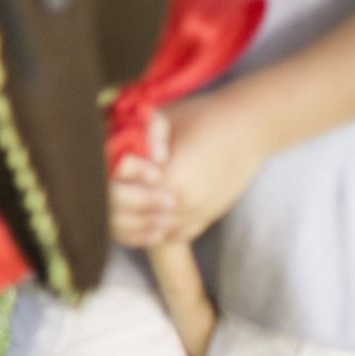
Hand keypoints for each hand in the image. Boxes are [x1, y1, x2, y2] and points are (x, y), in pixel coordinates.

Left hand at [109, 94, 268, 247]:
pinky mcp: (206, 219)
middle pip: (131, 219)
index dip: (110, 184)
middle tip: (108, 188)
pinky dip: (154, 231)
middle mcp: (181, 204)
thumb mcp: (163, 120)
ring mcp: (196, 214)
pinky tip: (143, 217)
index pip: (120, 196)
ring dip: (134, 221)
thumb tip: (121, 158)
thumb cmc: (202, 117)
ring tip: (121, 202)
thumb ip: (137, 139)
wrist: (248, 128)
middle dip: (117, 204)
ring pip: (150, 233)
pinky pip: (172, 238)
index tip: (106, 169)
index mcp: (168, 178)